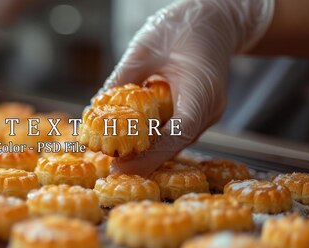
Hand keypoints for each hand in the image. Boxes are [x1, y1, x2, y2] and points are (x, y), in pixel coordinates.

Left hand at [104, 0, 274, 174]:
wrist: (213, 18)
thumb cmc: (180, 28)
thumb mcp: (144, 49)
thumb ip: (122, 80)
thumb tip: (95, 108)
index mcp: (201, 91)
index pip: (178, 133)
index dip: (149, 155)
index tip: (121, 167)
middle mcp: (209, 109)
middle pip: (175, 144)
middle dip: (143, 158)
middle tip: (110, 168)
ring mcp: (206, 112)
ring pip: (174, 140)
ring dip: (146, 149)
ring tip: (114, 157)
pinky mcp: (198, 112)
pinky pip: (174, 131)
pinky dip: (153, 137)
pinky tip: (129, 140)